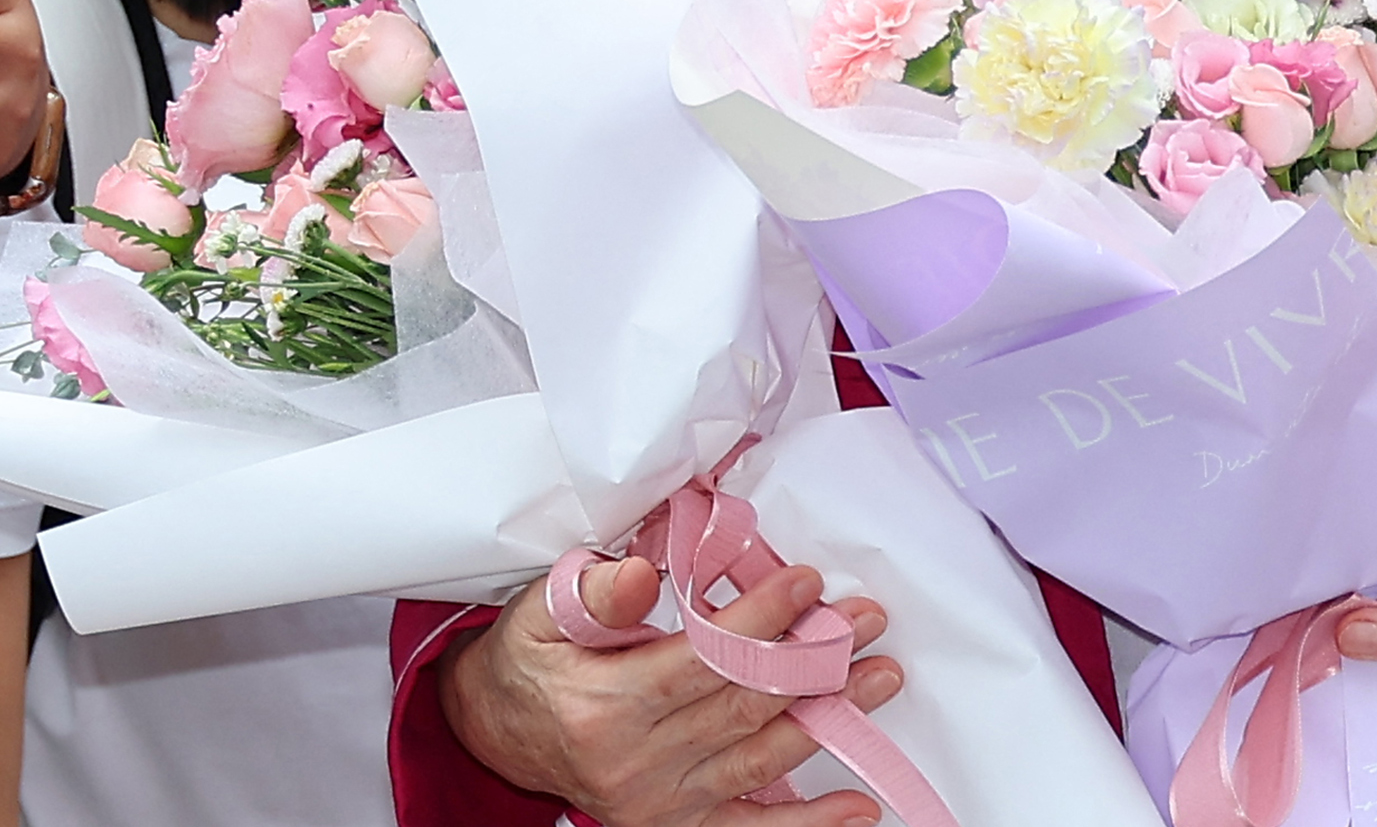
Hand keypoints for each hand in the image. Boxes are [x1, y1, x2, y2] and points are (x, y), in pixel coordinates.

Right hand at [440, 552, 903, 826]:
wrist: (495, 731)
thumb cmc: (530, 658)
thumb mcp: (542, 610)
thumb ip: (597, 592)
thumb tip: (649, 574)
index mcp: (605, 705)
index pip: (701, 661)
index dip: (759, 620)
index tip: (808, 582)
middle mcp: (636, 764)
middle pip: (742, 706)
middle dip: (812, 659)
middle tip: (866, 619)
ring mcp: (659, 801)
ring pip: (758, 758)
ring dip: (827, 719)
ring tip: (881, 678)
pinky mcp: (674, 823)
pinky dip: (806, 822)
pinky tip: (859, 807)